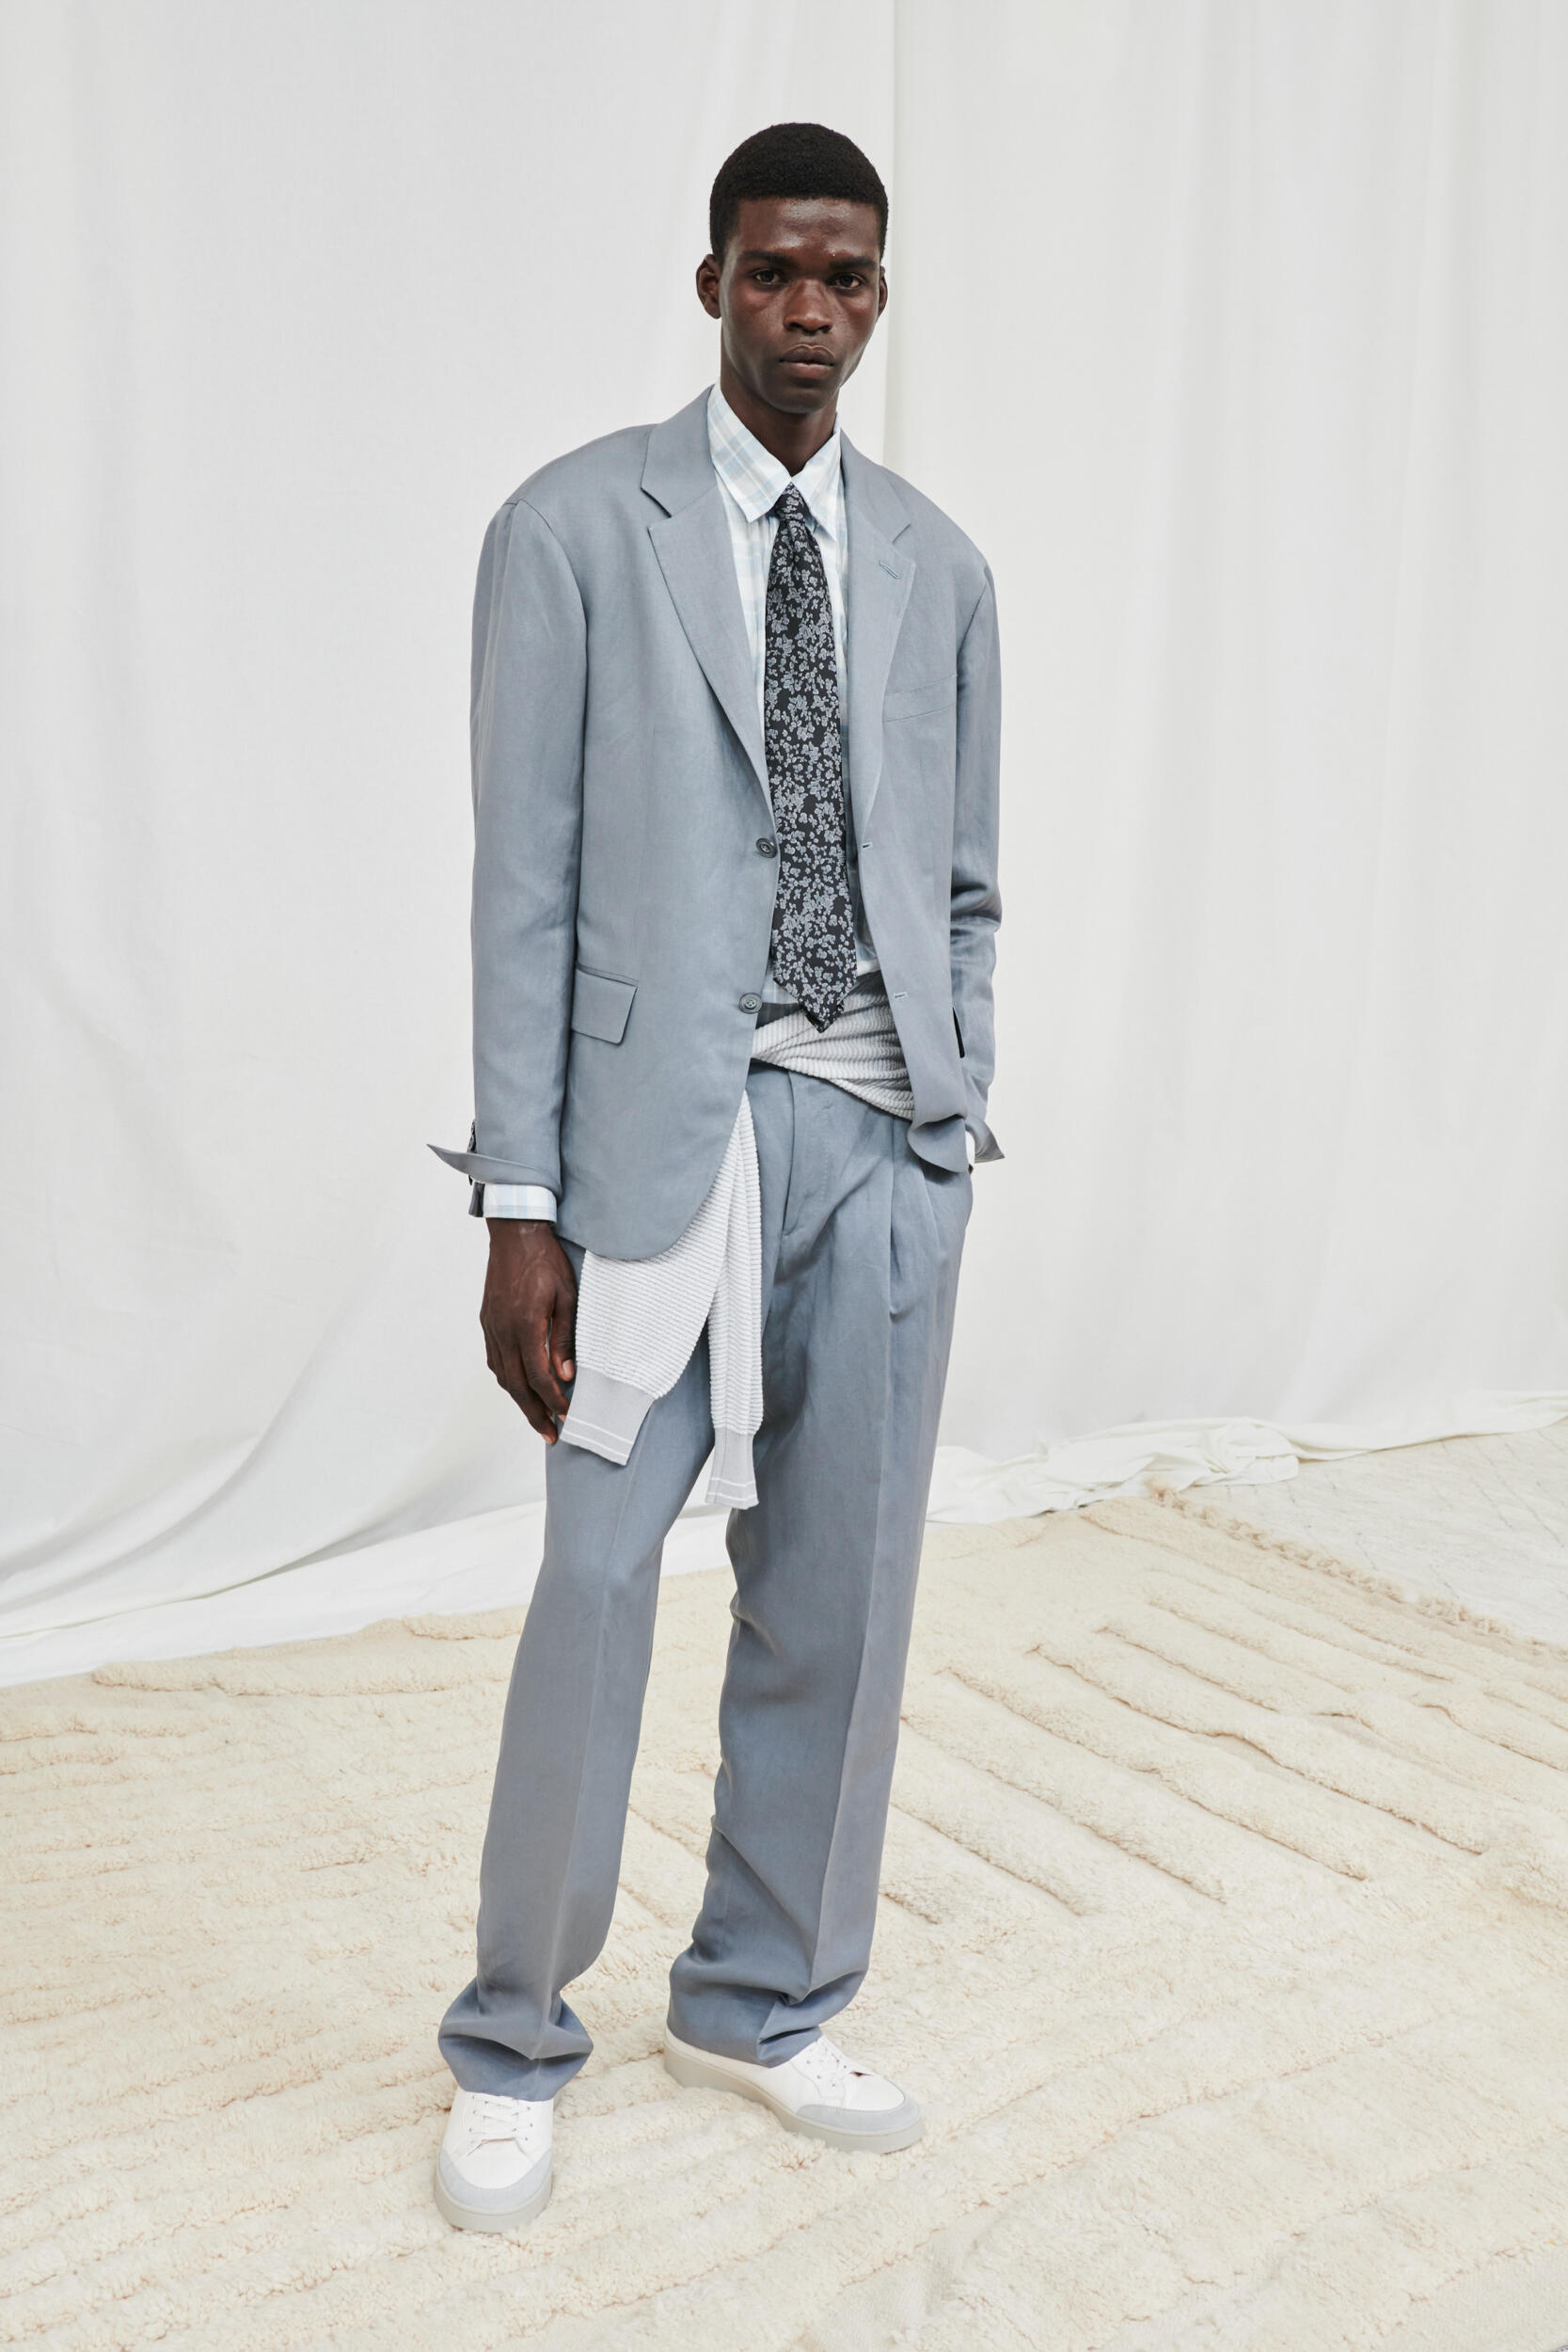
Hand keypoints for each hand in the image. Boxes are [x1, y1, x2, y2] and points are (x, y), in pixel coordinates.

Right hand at [480, 1221, 576, 1441]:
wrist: (515, 1233)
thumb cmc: (545, 1261)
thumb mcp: (567, 1297)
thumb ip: (564, 1338)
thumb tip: (566, 1374)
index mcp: (525, 1325)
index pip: (539, 1376)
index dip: (553, 1400)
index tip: (566, 1415)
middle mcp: (503, 1331)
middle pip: (517, 1385)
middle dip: (534, 1413)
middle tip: (549, 1435)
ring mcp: (491, 1327)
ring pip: (503, 1375)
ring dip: (519, 1400)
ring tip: (536, 1417)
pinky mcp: (487, 1321)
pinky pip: (495, 1359)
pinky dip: (507, 1378)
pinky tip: (519, 1386)